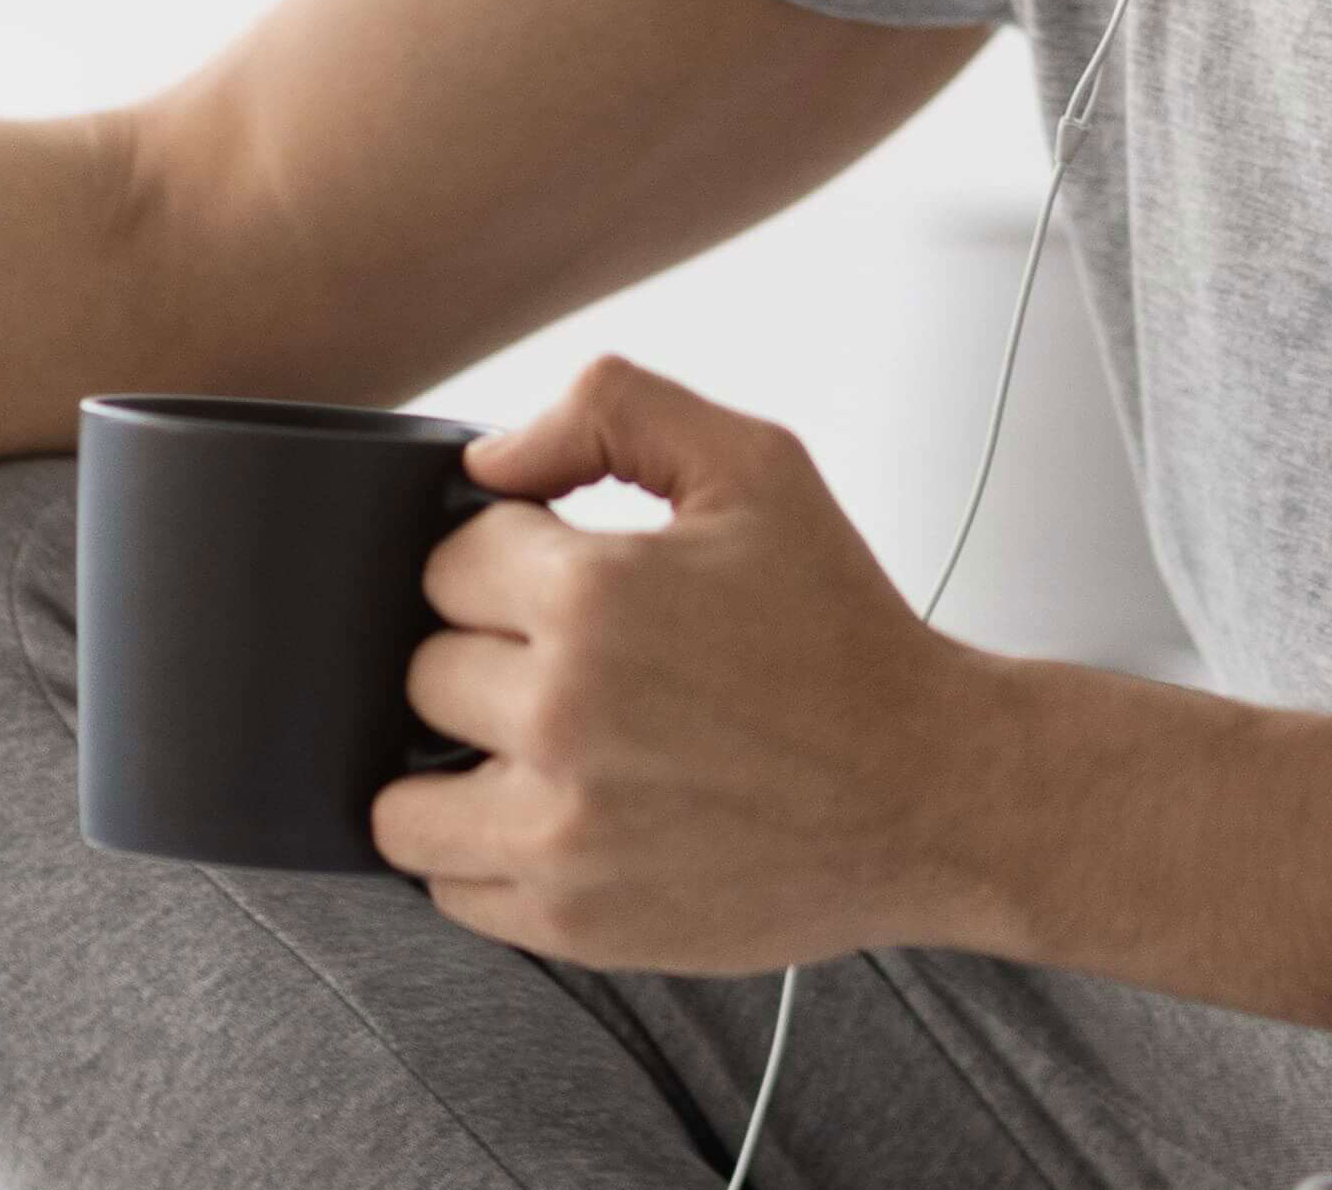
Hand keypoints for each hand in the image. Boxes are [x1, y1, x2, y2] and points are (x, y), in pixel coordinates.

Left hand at [373, 355, 1012, 973]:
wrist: (931, 791)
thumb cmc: (844, 632)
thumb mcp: (755, 463)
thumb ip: (612, 409)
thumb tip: (487, 458)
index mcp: (594, 593)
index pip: (445, 563)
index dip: (506, 564)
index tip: (566, 589)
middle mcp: (563, 713)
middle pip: (421, 670)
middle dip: (488, 659)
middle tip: (577, 669)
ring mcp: (563, 829)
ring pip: (400, 799)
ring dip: (455, 769)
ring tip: (532, 752)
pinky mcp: (574, 921)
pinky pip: (447, 884)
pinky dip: (482, 855)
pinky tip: (555, 816)